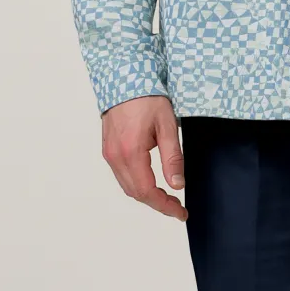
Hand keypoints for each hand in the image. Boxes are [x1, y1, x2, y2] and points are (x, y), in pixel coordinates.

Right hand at [101, 95, 186, 219]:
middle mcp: (115, 156)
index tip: (180, 212)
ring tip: (167, 198)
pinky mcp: (108, 149)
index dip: (165, 206)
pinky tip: (151, 183)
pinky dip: (137, 184)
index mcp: (130, 152)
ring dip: (146, 196)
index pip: (147, 191)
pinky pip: (121, 175)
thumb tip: (177, 185)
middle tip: (178, 207)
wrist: (124, 78)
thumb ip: (173, 158)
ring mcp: (109, 153)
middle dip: (157, 204)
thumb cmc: (147, 97)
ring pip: (127, 186)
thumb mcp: (167, 126)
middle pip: (135, 193)